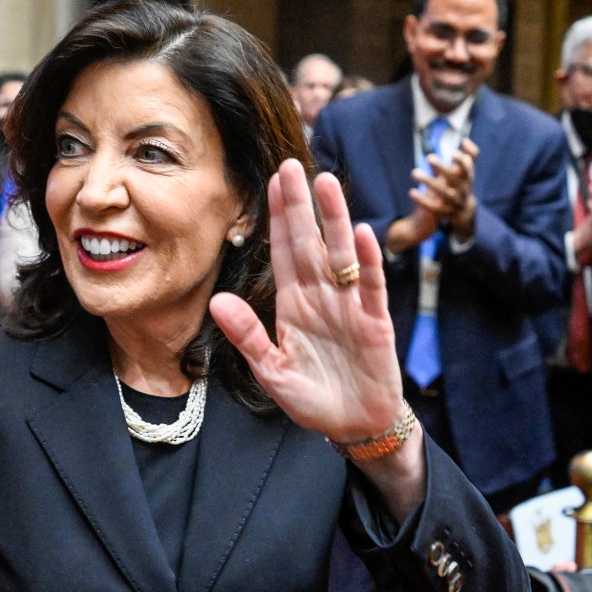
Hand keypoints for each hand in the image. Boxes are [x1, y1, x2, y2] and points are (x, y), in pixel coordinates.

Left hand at [210, 159, 422, 518]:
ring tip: (325, 183)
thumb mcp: (271, 370)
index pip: (283, 252)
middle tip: (291, 164)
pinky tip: (360, 234)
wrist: (353, 426)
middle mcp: (321, 296)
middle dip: (300, 205)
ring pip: (340, 254)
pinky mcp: (375, 322)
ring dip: (333, 220)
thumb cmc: (312, 398)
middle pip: (309, 242)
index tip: (271, 182)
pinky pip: (370, 287)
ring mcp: (349, 306)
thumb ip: (246, 336)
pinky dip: (365, 262)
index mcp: (293, 305)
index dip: (278, 218)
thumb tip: (216, 300)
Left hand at [411, 138, 478, 240]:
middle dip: (442, 168)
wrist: (463, 210)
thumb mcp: (466, 170)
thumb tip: (465, 140)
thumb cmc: (461, 183)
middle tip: (429, 156)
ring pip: (443, 193)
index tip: (453, 152)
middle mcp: (463, 190)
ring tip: (414, 172)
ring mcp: (454, 202)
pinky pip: (434, 208)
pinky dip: (423, 201)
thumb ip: (469, 154)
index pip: (468, 169)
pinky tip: (411, 192)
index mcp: (467, 178)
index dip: (462, 161)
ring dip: (429, 182)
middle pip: (454, 179)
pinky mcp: (444, 212)